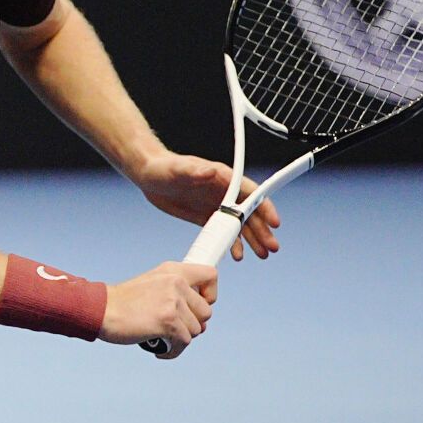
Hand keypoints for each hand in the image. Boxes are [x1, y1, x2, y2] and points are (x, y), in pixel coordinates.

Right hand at [99, 261, 217, 355]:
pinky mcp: (168, 321)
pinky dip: (173, 351)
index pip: (211, 276)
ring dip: (180, 339)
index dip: (209, 295)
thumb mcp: (152, 283)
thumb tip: (199, 316)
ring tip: (163, 339)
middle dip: (193, 324)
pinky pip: (184, 342)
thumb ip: (175, 290)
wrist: (101, 309)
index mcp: (173, 271)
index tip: (196, 305)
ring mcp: (173, 302)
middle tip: (175, 328)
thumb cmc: (124, 302)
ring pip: (196, 330)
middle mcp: (176, 283)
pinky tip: (160, 350)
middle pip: (206, 312)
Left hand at [132, 151, 280, 260]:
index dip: (264, 207)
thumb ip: (195, 171)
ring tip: (262, 254)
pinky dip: (232, 244)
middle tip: (271, 247)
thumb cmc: (163, 167)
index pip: (251, 193)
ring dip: (252, 239)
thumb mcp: (178, 169)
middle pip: (249, 213)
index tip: (274, 222)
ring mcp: (215, 205)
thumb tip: (211, 171)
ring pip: (240, 225)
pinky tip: (237, 255)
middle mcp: (223, 192)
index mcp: (223, 177)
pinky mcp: (205, 217)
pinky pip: (223, 232)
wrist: (148, 176)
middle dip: (262, 229)